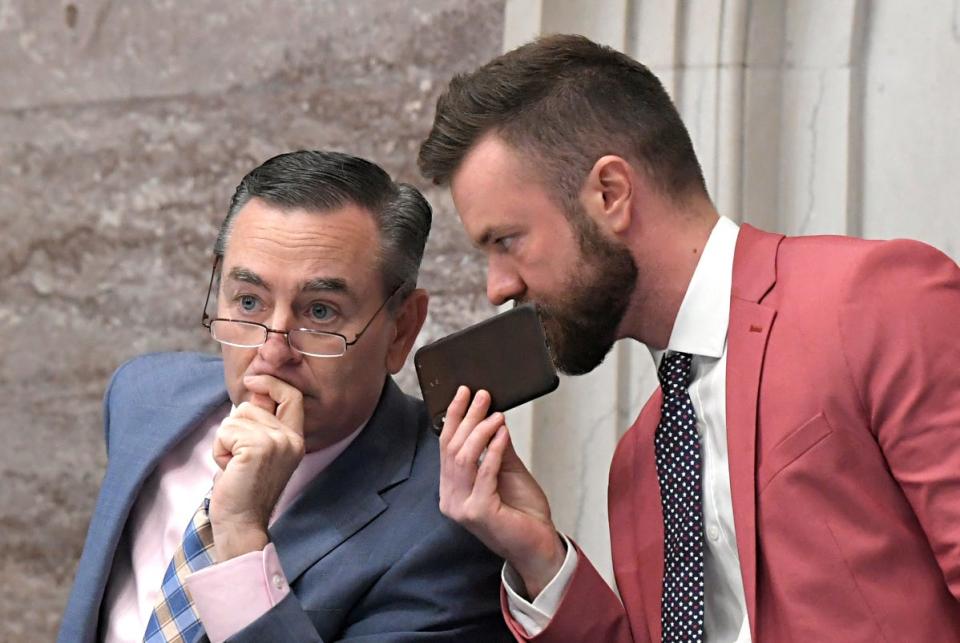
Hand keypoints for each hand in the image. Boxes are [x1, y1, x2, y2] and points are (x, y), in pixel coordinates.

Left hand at [209, 374, 304, 560]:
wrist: (242, 524)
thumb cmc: (244, 489)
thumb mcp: (261, 451)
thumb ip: (261, 424)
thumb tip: (254, 391)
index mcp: (296, 438)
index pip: (291, 395)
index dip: (271, 383)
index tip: (252, 379)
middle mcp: (291, 438)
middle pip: (252, 406)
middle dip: (235, 428)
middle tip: (239, 458)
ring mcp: (276, 443)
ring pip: (236, 418)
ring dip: (225, 440)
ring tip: (235, 465)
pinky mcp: (256, 449)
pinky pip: (226, 432)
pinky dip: (219, 450)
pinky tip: (229, 469)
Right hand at [439, 386, 565, 598]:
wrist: (539, 545)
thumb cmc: (523, 513)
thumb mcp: (508, 470)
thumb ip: (496, 447)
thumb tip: (492, 416)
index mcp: (452, 488)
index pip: (446, 445)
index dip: (453, 417)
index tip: (464, 393)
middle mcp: (451, 498)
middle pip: (452, 448)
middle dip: (467, 417)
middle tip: (481, 396)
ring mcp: (461, 507)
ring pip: (463, 458)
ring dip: (480, 431)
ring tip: (495, 414)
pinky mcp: (478, 512)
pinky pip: (484, 472)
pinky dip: (493, 449)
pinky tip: (502, 434)